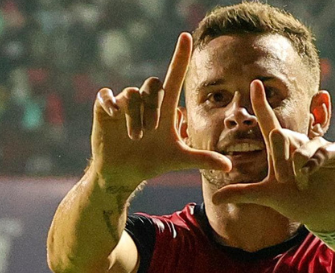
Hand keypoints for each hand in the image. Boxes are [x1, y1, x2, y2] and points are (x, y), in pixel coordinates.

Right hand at [91, 33, 230, 187]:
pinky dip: (110, 102)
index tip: (187, 36)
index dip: (181, 57)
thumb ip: (203, 158)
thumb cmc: (152, 161)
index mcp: (164, 107)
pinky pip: (106, 95)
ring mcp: (124, 103)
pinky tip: (113, 113)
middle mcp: (145, 100)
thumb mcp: (179, 159)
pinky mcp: (105, 108)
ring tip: (135, 137)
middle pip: (153, 85)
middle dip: (152, 108)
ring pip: (132, 93)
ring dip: (134, 115)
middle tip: (149, 132)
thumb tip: (229, 166)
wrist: (124, 172)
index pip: (175, 77)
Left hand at [210, 80, 334, 232]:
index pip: (268, 123)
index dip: (261, 104)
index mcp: (281, 150)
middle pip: (282, 135)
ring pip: (303, 145)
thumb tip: (213, 199)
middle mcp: (298, 143)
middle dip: (280, 158)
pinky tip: (310, 173)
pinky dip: (316, 161)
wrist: (323, 214)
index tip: (255, 83)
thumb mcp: (267, 196)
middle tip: (284, 179)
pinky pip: (325, 150)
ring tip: (301, 182)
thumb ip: (242, 193)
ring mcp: (318, 146)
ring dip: (299, 165)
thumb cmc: (295, 201)